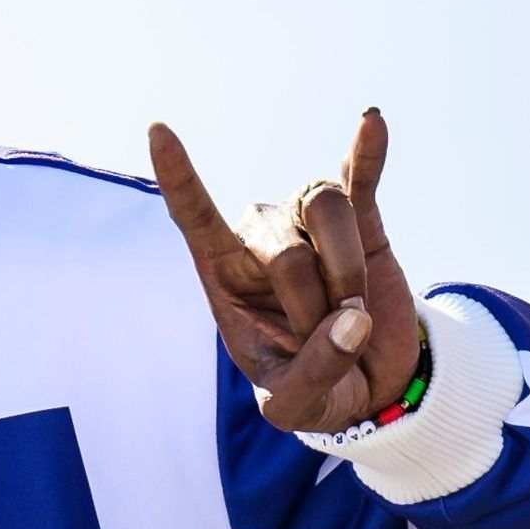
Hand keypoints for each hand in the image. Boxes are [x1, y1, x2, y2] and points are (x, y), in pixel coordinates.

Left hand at [148, 109, 420, 433]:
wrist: (368, 385)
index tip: (158, 131)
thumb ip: (313, 374)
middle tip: (326, 338)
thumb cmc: (311, 390)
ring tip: (352, 311)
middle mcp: (261, 238)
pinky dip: (368, 154)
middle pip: (285, 252)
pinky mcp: (362, 220)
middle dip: (314, 308)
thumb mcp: (295, 406)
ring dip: (348, 274)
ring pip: (326, 213)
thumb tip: (352, 320)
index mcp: (224, 275)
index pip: (193, 216)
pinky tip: (371, 122)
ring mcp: (310, 223)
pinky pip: (361, 179)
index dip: (179, 177)